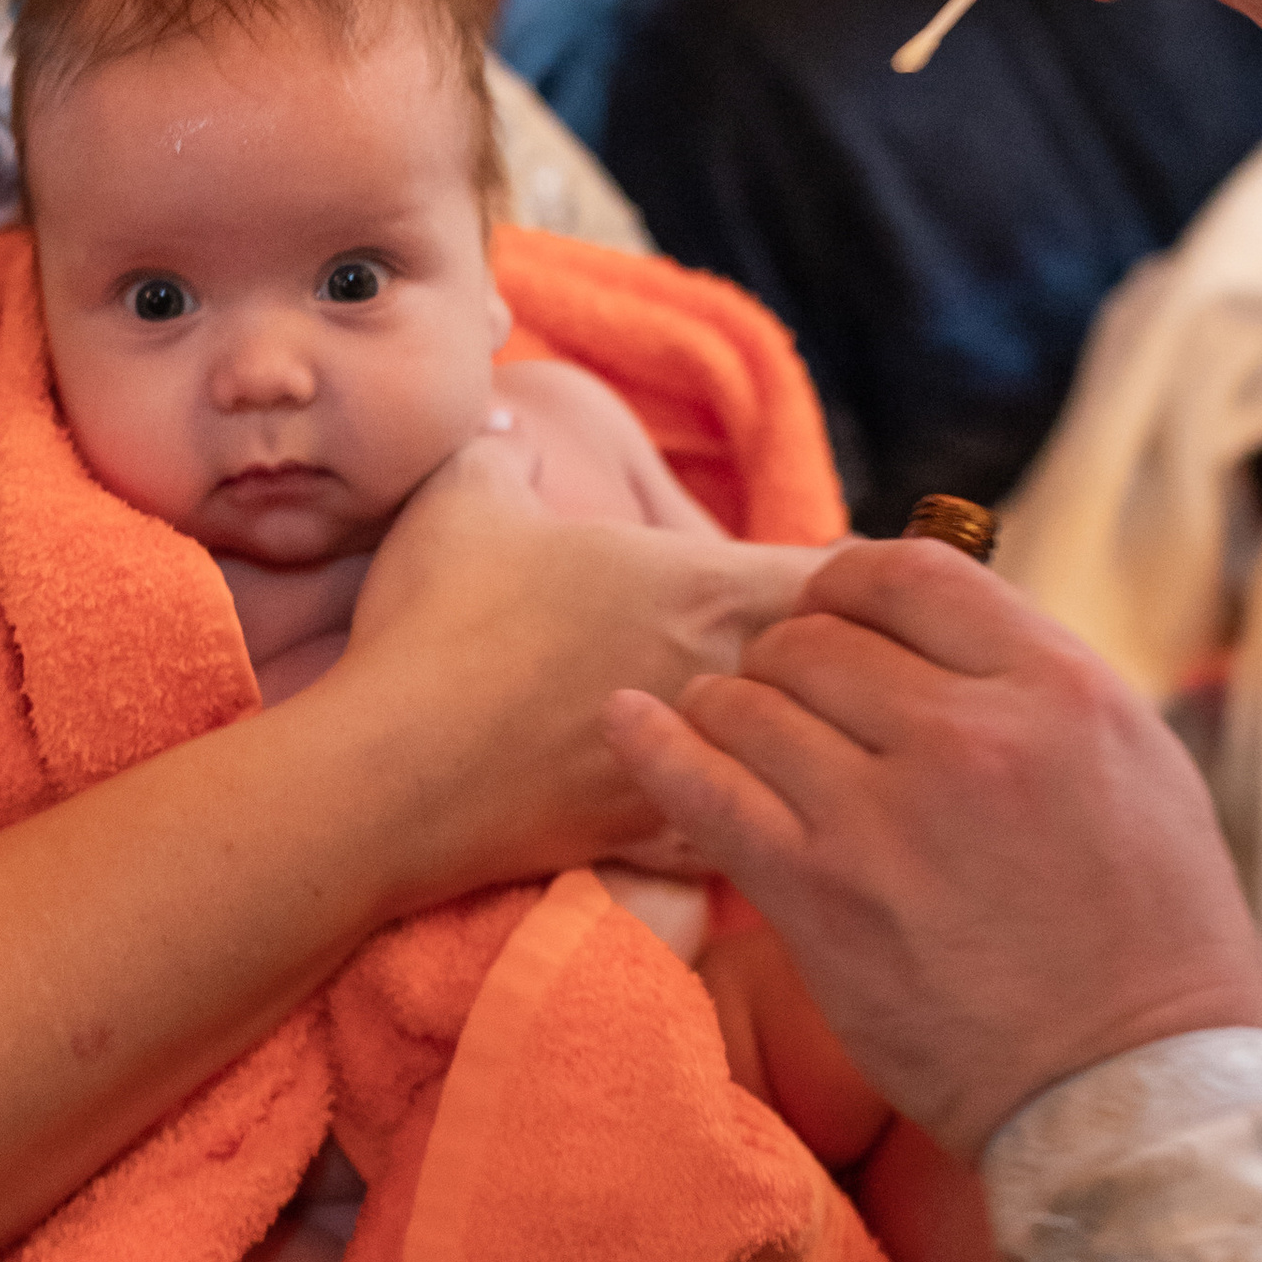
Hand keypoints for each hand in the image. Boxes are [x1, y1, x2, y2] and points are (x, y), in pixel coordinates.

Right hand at [331, 443, 825, 905]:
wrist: (390, 775)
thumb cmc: (436, 624)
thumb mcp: (464, 494)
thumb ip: (506, 443)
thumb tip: (515, 420)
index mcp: (708, 586)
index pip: (855, 573)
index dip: (870, 577)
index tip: (866, 583)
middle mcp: (731, 679)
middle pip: (859, 671)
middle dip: (866, 662)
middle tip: (870, 660)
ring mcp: (709, 768)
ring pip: (822, 760)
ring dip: (830, 746)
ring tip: (833, 740)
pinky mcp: (670, 840)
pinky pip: (763, 835)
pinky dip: (775, 823)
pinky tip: (769, 818)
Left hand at [606, 539, 1261, 1157]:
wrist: (1128, 1088)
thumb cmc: (1153, 935)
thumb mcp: (1137, 766)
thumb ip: (1037, 686)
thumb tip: (938, 631)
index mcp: (1058, 687)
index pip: (908, 571)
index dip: (850, 583)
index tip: (835, 616)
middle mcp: (968, 734)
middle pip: (816, 637)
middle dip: (787, 657)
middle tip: (787, 698)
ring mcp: (884, 814)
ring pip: (750, 702)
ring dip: (729, 708)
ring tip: (734, 733)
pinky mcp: (819, 895)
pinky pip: (703, 790)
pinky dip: (655, 745)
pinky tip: (628, 720)